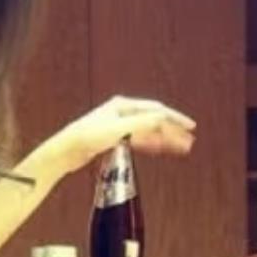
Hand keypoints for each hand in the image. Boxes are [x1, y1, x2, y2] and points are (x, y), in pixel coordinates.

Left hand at [59, 95, 196, 175]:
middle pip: (154, 121)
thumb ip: (142, 124)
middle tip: (188, 142)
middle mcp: (122, 112)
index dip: (175, 119)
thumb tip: (164, 118)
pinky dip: (151, 144)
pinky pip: (138, 140)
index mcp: (124, 106)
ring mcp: (118, 125)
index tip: (190, 127)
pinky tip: (159, 150)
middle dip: (172, 131)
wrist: (66, 150)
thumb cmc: (87, 137)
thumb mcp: (118, 128)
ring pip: (148, 132)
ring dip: (163, 139)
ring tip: (179, 148)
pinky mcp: (113, 138)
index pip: (156, 110)